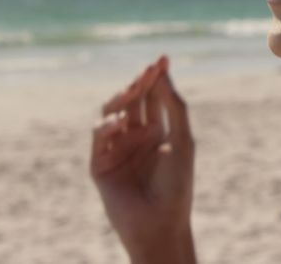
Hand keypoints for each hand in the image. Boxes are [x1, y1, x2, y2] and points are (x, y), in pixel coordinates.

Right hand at [90, 55, 196, 263]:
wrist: (160, 221)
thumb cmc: (177, 184)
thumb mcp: (182, 140)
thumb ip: (174, 106)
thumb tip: (163, 72)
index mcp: (157, 131)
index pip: (153, 97)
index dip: (156, 77)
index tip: (162, 59)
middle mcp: (135, 137)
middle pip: (132, 100)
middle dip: (140, 83)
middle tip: (149, 70)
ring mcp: (116, 149)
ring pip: (111, 112)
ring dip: (122, 98)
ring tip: (134, 90)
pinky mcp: (99, 163)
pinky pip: (99, 135)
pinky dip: (107, 125)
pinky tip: (120, 122)